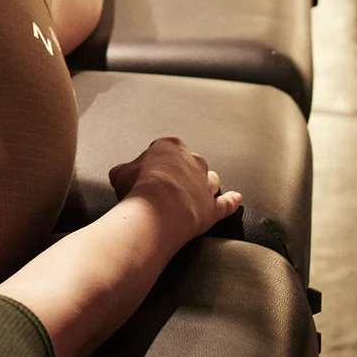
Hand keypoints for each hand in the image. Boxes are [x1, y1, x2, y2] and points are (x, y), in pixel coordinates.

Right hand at [109, 136, 241, 244]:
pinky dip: (231, 201)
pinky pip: (226, 203)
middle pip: (191, 162)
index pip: (165, 149)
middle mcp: (192, 161)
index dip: (156, 161)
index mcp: (169, 147)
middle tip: (169, 184)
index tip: (148, 171)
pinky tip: (236, 199)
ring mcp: (205, 185)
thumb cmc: (138, 187)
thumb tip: (122, 175)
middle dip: (182, 171)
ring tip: (198, 190)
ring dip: (206, 183)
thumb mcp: (120, 173)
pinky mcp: (213, 207)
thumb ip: (125, 171)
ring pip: (211, 180)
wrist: (157, 209)